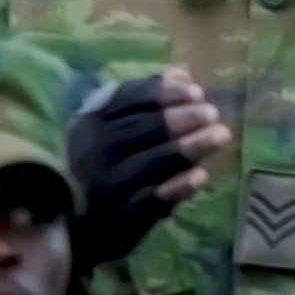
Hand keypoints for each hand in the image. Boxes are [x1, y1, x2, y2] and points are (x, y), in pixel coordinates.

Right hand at [69, 68, 232, 269]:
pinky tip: (200, 175)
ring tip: (221, 135)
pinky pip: (150, 199)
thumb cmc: (101, 163)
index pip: (126, 98)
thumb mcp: (112, 127)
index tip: (196, 91)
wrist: (74, 224)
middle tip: (213, 113)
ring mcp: (104, 184)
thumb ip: (146, 100)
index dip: (162, 92)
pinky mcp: (118, 216)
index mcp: (91, 121)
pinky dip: (176, 186)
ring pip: (150, 162)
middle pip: (142, 128)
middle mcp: (93, 150)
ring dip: (188, 148)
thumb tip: (181, 71)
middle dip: (182, 119)